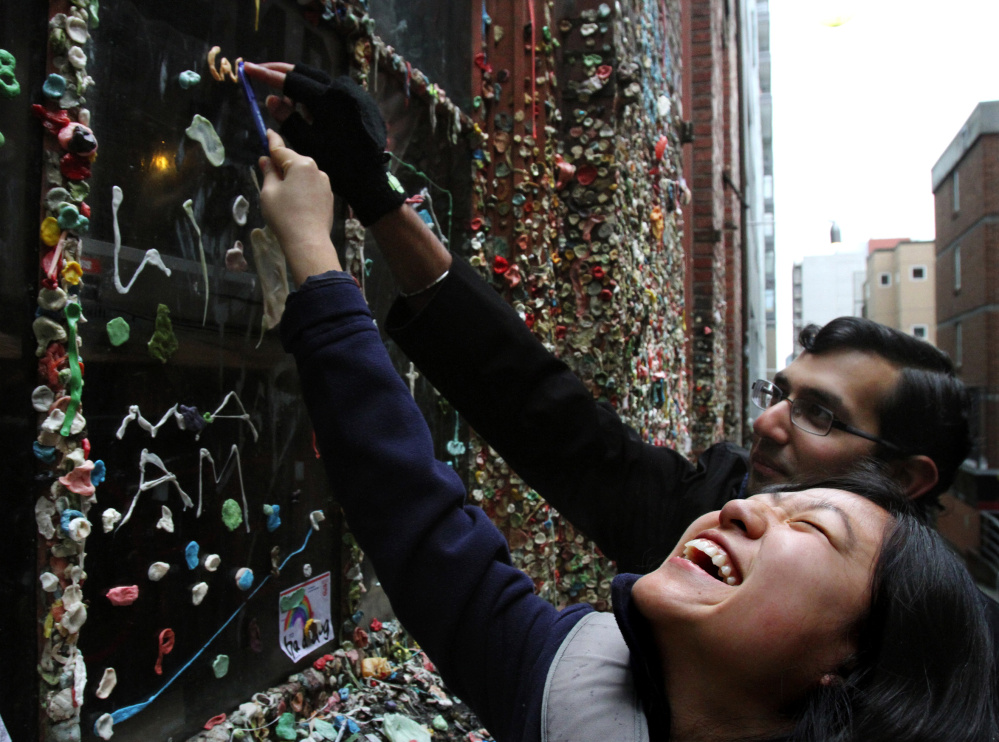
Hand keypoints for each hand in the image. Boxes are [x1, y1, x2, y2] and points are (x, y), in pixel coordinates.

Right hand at [243, 61, 405, 226]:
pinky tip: (304, 107)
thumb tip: (271, 99)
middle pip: (304, 73)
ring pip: (318, 81)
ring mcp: (353, 95)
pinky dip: (313, 95)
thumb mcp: (307, 142)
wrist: (370, 180)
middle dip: (282, 73)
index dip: (266, 75)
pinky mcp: (359, 103)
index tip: (249, 68)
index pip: (290, 80)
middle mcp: (342, 89)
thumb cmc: (337, 165)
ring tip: (283, 98)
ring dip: (298, 85)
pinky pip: (330, 92)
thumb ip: (287, 118)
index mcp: (327, 98)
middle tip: (261, 72)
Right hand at [258, 129, 340, 283]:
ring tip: (280, 195)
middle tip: (267, 171)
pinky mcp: (328, 198)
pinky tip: (294, 204)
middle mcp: (317, 170)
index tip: (268, 132)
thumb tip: (266, 160)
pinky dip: (301, 190)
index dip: (272, 141)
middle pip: (294, 162)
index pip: (282, 149)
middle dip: (281, 164)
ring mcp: (325, 184)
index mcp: (302, 164)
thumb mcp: (269, 192)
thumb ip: (268, 172)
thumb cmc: (285, 216)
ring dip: (292, 179)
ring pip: (303, 175)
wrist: (308, 241)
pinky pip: (311, 187)